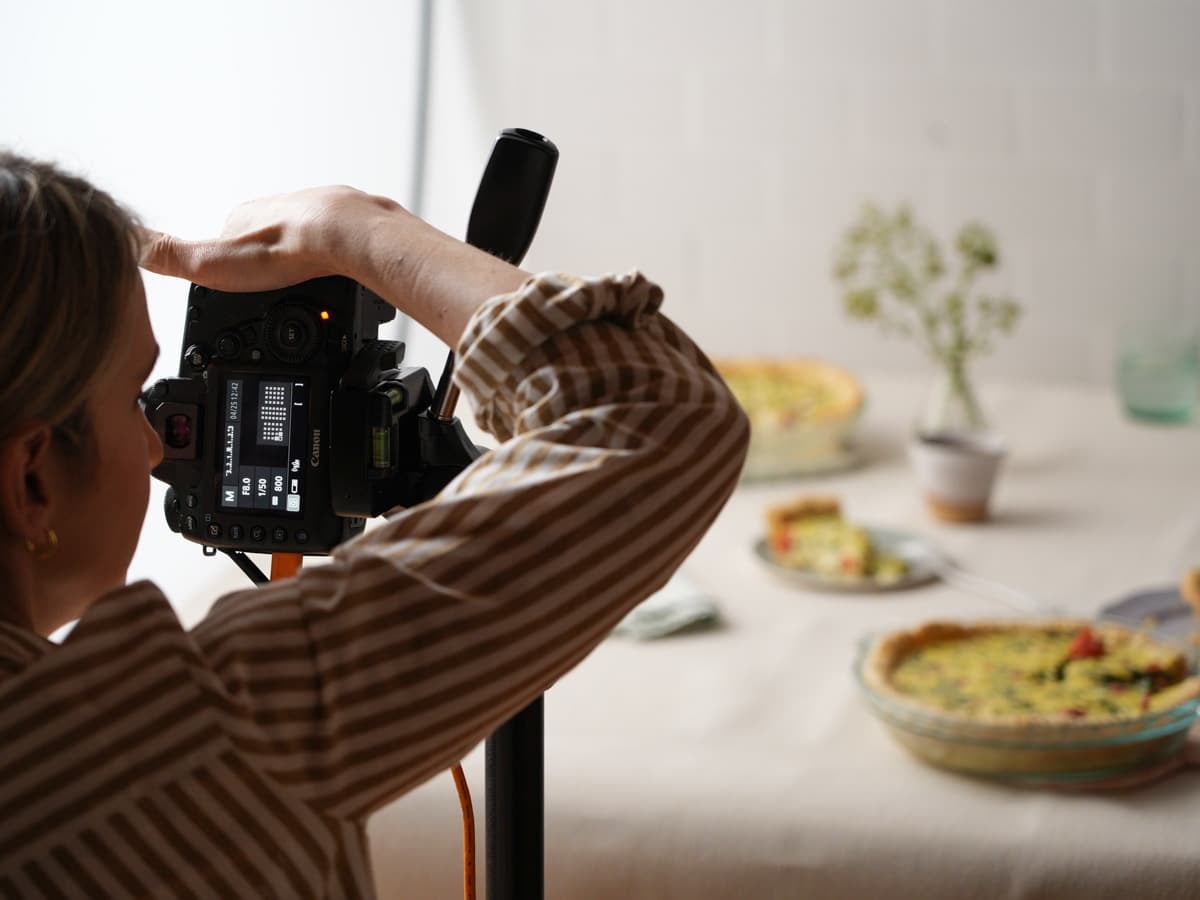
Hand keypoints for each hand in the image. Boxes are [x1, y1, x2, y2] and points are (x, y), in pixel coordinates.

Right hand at [139, 185, 407, 292]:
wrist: (346, 237)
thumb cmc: (284, 251)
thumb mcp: (212, 262)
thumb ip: (170, 256)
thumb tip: (126, 244)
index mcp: (245, 216)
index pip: (225, 240)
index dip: (228, 269)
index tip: (235, 289)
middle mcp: (281, 207)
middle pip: (267, 240)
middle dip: (270, 265)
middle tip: (276, 292)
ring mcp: (319, 213)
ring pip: (306, 239)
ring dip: (305, 261)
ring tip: (307, 286)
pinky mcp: (352, 225)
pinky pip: (340, 244)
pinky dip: (337, 259)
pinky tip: (338, 274)